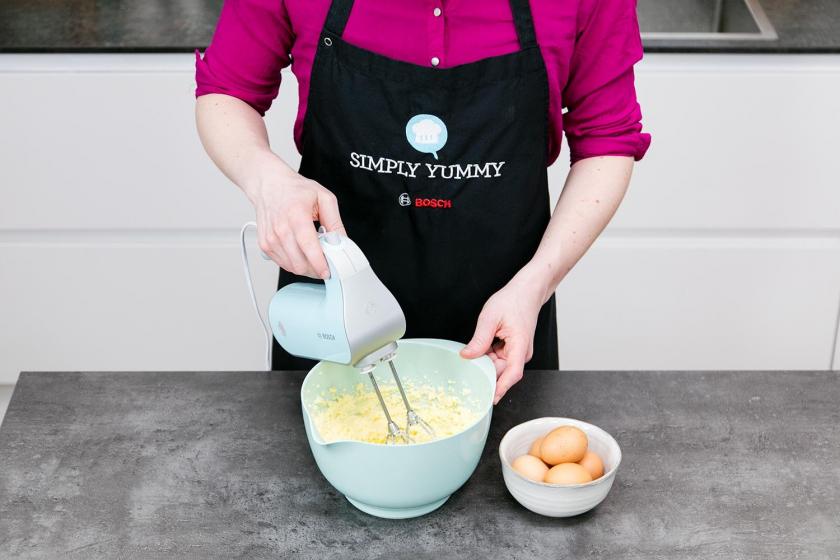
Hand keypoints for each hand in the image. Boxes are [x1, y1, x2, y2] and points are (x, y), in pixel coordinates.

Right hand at [250, 156, 344, 278]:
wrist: (269, 185)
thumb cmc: (294, 190)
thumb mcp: (323, 197)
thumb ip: (335, 221)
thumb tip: (341, 242)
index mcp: (296, 215)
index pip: (308, 246)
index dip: (319, 263)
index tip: (328, 271)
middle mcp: (281, 228)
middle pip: (300, 263)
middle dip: (316, 268)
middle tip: (325, 261)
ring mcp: (271, 239)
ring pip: (292, 267)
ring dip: (306, 267)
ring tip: (312, 252)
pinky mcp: (265, 245)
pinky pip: (283, 264)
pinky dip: (295, 263)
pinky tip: (300, 251)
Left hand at [460, 269, 546, 403]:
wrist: (527, 291)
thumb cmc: (513, 300)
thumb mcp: (490, 318)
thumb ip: (479, 339)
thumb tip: (467, 356)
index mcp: (520, 346)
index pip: (512, 374)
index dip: (501, 388)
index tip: (490, 399)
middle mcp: (522, 352)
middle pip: (502, 372)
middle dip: (486, 372)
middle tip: (467, 370)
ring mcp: (518, 352)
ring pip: (499, 365)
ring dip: (486, 362)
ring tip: (475, 353)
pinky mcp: (514, 349)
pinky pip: (499, 358)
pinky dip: (489, 356)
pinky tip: (481, 349)